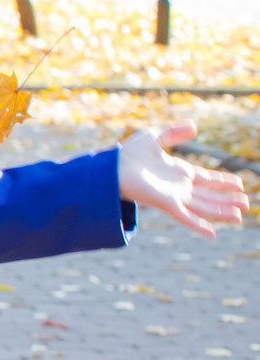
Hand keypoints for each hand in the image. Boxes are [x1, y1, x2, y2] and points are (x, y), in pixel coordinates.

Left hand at [117, 124, 248, 238]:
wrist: (112, 167)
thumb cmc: (129, 153)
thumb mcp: (155, 136)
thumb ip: (174, 132)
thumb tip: (195, 126)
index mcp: (178, 172)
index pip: (206, 178)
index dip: (223, 181)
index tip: (239, 183)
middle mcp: (179, 187)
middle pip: (209, 195)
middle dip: (228, 200)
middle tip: (246, 203)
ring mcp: (174, 196)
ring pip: (204, 207)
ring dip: (222, 211)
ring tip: (240, 215)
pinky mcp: (167, 204)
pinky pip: (186, 217)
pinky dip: (199, 225)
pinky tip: (212, 233)